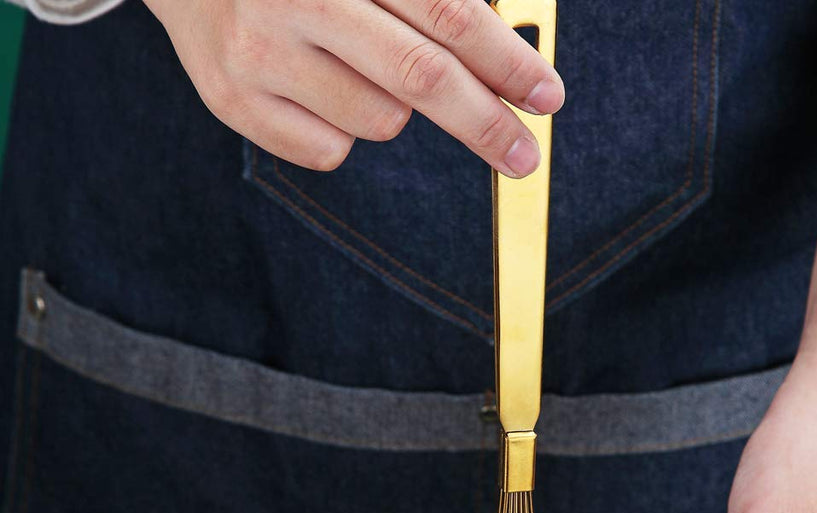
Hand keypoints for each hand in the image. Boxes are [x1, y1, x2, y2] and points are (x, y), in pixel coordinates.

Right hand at [142, 0, 563, 173]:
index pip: (447, 12)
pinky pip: (331, 151)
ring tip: (352, 63)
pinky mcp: (231, 102)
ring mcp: (258, 54)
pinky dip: (342, 129)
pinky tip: (313, 87)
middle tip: (523, 156)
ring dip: (393, 108)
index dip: (506, 60)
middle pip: (420, 78)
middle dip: (485, 123)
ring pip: (380, 121)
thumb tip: (504, 47)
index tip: (547, 97)